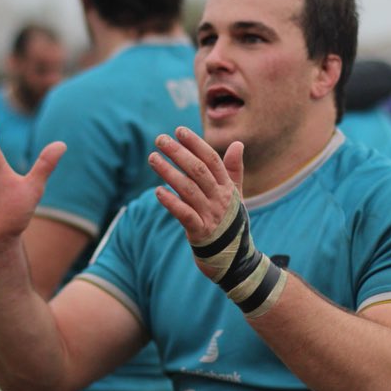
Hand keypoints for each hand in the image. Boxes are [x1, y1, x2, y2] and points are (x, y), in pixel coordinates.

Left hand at [148, 127, 242, 268]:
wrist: (235, 260)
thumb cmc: (230, 223)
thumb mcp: (236, 195)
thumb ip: (234, 169)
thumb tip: (237, 143)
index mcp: (227, 187)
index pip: (212, 159)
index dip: (196, 144)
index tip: (179, 130)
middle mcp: (220, 199)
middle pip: (198, 170)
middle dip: (179, 153)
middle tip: (160, 139)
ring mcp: (211, 215)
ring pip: (188, 189)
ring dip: (169, 172)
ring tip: (153, 158)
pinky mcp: (200, 232)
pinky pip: (185, 214)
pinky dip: (171, 202)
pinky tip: (157, 191)